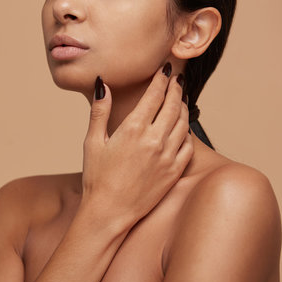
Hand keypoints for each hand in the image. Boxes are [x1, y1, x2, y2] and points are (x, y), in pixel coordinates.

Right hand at [80, 63, 193, 230]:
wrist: (109, 212)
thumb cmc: (96, 178)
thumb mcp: (92, 142)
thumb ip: (100, 111)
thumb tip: (101, 85)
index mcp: (133, 129)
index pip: (154, 95)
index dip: (161, 79)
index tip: (165, 69)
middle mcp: (154, 140)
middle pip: (173, 105)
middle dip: (176, 88)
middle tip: (177, 79)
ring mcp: (167, 156)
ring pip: (184, 123)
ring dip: (183, 107)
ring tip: (181, 98)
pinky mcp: (174, 171)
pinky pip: (189, 145)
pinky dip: (187, 132)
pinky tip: (183, 128)